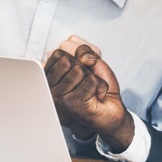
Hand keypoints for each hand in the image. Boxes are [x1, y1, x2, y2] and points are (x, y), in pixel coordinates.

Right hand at [44, 35, 133, 150]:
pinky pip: (92, 81)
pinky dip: (101, 88)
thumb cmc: (99, 88)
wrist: (111, 112)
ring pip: (80, 70)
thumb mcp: (92, 61)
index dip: (80, 56)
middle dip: (86, 68)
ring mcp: (58, 96)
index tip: (83, 71)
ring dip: (94, 79)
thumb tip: (81, 56)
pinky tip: (96, 98)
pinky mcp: (71, 104)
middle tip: (88, 83)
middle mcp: (50, 85)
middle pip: (69, 59)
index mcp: (50, 73)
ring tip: (92, 91)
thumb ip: (84, 50)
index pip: (62, 48)